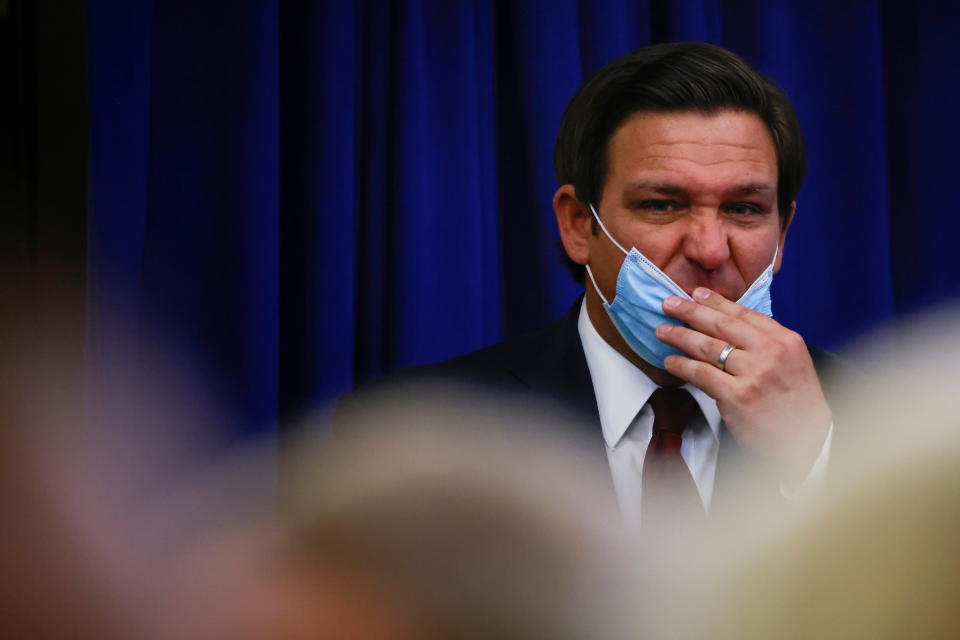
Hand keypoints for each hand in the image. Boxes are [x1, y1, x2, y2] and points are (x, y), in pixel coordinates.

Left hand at [655, 287, 830, 488]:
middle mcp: (770, 353)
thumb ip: (765, 343)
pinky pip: (701, 374)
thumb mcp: (792, 363)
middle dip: (690, 312)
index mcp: (785, 340)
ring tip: (662, 331)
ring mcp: (754, 374)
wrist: (807, 441)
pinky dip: (681, 366)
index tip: (696, 294)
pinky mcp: (737, 396)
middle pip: (722, 325)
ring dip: (679, 336)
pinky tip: (670, 361)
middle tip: (669, 304)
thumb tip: (728, 324)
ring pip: (707, 347)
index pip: (744, 314)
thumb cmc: (796, 403)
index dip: (716, 302)